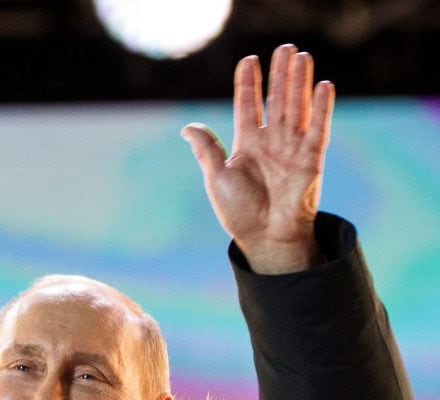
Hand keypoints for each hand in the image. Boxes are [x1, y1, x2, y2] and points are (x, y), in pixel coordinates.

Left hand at [182, 44, 334, 272]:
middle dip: (279, 75)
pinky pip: (318, 129)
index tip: (249, 60)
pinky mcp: (311, 160)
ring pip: (297, 107)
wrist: (264, 237)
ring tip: (300, 56)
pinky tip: (323, 86)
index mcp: (248, 146)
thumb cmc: (239, 212)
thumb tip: (187, 127)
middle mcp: (271, 143)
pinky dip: (321, 108)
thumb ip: (206, 149)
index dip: (248, 84)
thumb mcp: (217, 177)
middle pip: (277, 100)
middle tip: (283, 49)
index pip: (248, 106)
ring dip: (299, 82)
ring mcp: (292, 150)